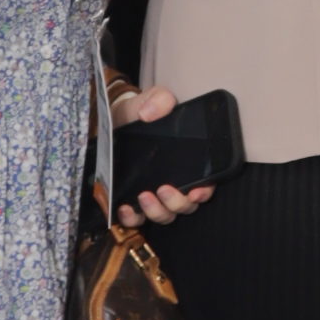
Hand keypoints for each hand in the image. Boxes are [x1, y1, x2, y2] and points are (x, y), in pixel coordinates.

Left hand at [106, 81, 216, 227]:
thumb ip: (158, 100)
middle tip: (164, 189)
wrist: (115, 121)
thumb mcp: (150, 101)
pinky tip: (125, 208)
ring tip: (143, 196)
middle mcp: (173, 183)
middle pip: (185, 206)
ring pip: (164, 215)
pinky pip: (136, 219)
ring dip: (157, 211)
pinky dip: (132, 218)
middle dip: (178, 203)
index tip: (196, 191)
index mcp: (186, 163)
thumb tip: (152, 112)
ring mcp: (153, 195)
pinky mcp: (131, 200)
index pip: (204, 184)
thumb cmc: (140, 114)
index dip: (204, 191)